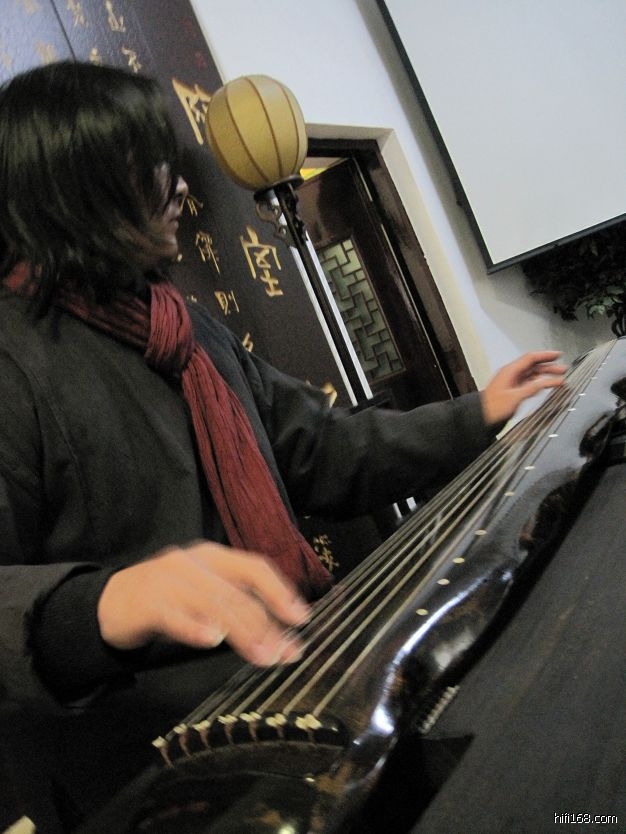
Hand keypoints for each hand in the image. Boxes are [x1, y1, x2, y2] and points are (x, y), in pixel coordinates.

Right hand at [97, 542, 310, 665]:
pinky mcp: (146, 602)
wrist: (109, 603)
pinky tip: (212, 640)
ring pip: (212, 604)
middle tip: (286, 653)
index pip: (253, 567)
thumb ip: (235, 606)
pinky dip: (195, 626)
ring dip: (242, 632)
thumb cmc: (165, 600)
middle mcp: (193, 562)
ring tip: (262, 655)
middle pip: (237, 592)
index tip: (302, 618)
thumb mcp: (202, 594)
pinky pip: (174, 614)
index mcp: (212, 556)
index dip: (280, 591)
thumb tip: (281, 632)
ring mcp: (168, 580)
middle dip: (267, 624)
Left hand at [481, 350, 567, 425]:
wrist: (481, 418)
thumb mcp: (515, 397)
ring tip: (559, 378)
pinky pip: (529, 383)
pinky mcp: (513, 391)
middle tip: (563, 368)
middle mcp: (511, 375)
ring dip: (545, 375)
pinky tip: (546, 386)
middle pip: (533, 366)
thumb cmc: (493, 408)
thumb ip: (533, 388)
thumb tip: (548, 381)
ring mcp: (512, 383)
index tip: (558, 355)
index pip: (530, 358)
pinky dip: (539, 384)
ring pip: (532, 375)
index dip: (545, 355)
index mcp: (510, 371)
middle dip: (549, 366)